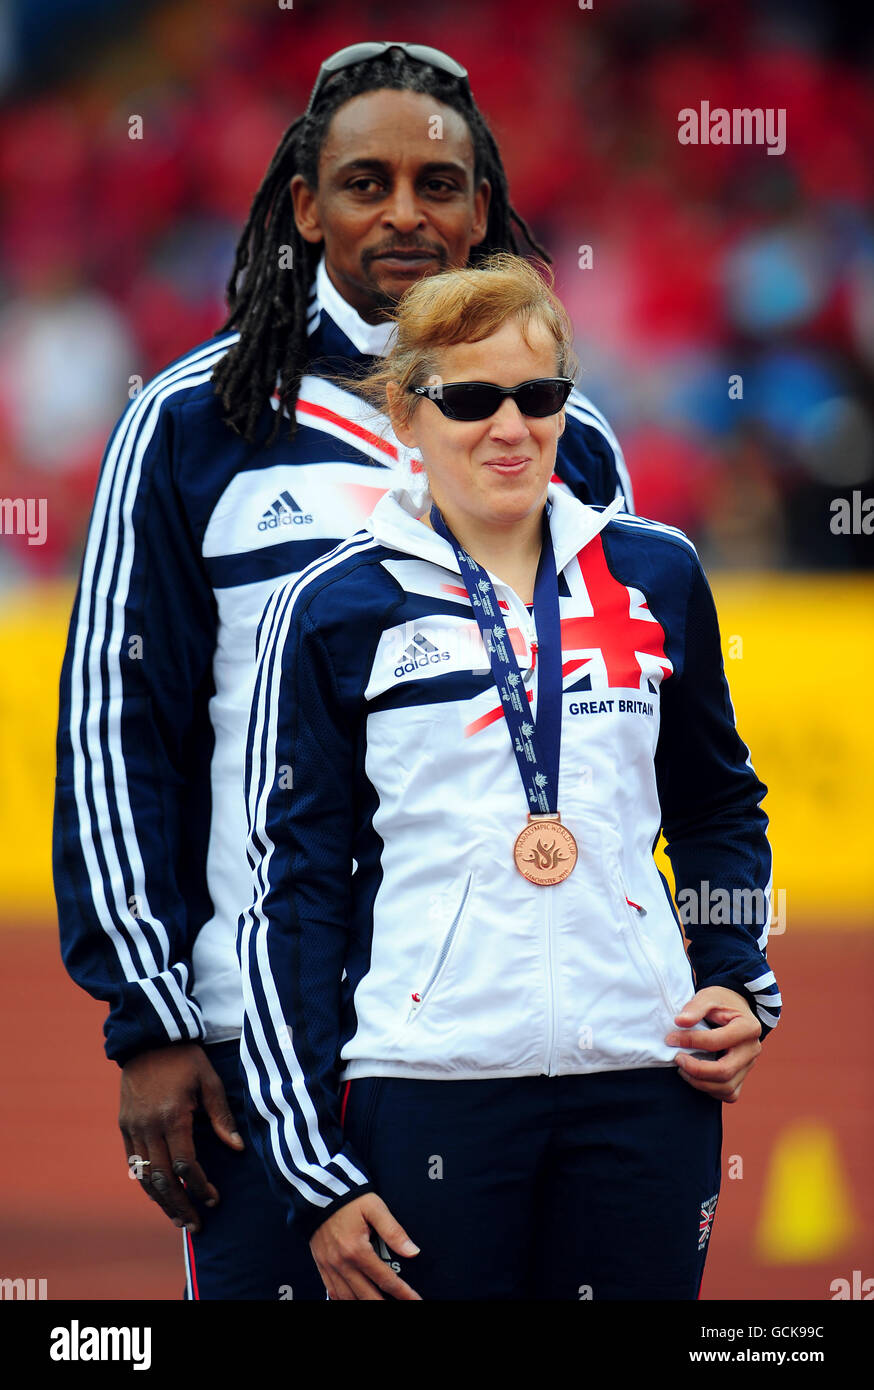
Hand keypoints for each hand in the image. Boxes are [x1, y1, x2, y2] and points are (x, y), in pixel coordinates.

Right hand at [119, 1042, 243, 1231]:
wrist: (147, 1039)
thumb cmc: (185, 1058)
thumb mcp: (209, 1080)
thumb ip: (221, 1116)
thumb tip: (237, 1148)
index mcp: (172, 1116)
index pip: (184, 1164)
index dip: (199, 1186)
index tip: (214, 1198)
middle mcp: (148, 1127)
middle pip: (162, 1179)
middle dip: (180, 1206)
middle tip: (196, 1225)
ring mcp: (133, 1128)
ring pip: (144, 1177)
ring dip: (161, 1202)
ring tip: (179, 1219)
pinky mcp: (124, 1126)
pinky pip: (132, 1164)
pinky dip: (146, 1184)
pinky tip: (159, 1195)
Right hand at [310, 1194, 421, 1300]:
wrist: (318, 1192)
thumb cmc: (349, 1198)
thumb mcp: (375, 1208)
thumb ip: (394, 1231)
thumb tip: (413, 1252)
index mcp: (357, 1250)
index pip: (386, 1279)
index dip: (403, 1293)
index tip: (416, 1301)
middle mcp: (342, 1263)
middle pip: (367, 1296)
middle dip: (385, 1305)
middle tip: (401, 1307)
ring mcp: (329, 1266)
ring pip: (348, 1298)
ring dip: (364, 1304)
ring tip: (380, 1304)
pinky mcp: (321, 1265)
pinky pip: (332, 1291)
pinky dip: (344, 1300)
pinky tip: (355, 1300)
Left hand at [665, 987, 761, 1102]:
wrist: (736, 1007)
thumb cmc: (721, 1001)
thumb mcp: (709, 996)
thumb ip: (695, 1007)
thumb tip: (680, 1021)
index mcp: (748, 1028)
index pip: (717, 1041)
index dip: (691, 1041)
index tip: (671, 1039)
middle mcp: (752, 1049)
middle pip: (724, 1071)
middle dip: (696, 1069)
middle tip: (677, 1058)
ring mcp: (749, 1065)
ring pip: (726, 1087)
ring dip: (700, 1082)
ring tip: (683, 1069)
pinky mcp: (743, 1075)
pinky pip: (729, 1093)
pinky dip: (711, 1090)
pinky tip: (696, 1077)